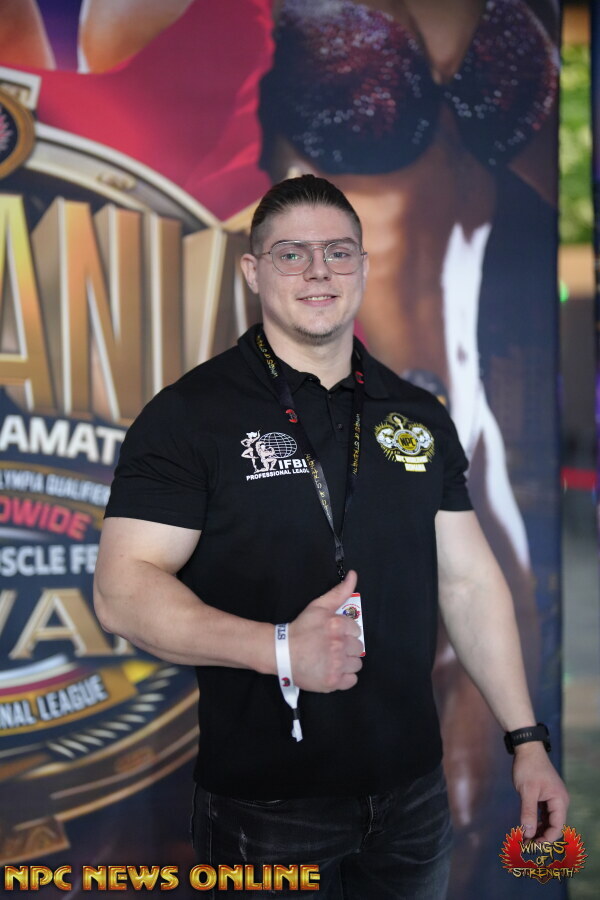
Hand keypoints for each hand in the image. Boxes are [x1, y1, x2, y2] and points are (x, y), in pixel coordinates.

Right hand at [288, 570, 362, 692]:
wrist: (281, 653)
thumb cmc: (301, 629)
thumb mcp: (319, 606)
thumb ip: (339, 591)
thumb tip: (354, 575)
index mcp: (338, 625)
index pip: (356, 631)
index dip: (345, 633)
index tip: (333, 635)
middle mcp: (340, 645)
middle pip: (358, 648)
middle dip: (346, 647)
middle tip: (330, 648)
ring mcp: (337, 665)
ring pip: (356, 664)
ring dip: (346, 662)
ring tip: (330, 659)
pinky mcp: (333, 681)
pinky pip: (351, 680)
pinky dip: (344, 678)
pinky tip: (332, 671)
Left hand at [512, 742, 568, 840]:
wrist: (527, 748)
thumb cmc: (528, 767)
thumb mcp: (527, 791)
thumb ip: (528, 812)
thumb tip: (528, 833)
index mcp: (559, 800)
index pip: (556, 826)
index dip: (546, 839)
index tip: (533, 846)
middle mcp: (559, 801)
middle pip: (553, 825)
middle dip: (541, 837)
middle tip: (526, 846)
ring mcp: (552, 798)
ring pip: (548, 820)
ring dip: (538, 830)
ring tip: (525, 840)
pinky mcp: (545, 796)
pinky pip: (543, 813)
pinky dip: (536, 821)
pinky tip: (527, 828)